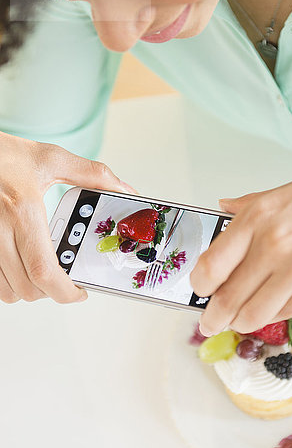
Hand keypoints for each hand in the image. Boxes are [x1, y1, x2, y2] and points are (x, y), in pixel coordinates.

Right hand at [0, 131, 135, 303]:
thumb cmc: (3, 155)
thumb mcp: (49, 158)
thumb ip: (91, 174)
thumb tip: (123, 189)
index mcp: (23, 211)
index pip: (44, 270)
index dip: (65, 291)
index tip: (79, 292)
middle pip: (28, 287)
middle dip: (52, 292)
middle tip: (65, 279)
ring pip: (6, 290)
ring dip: (29, 289)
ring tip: (42, 271)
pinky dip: (8, 282)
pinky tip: (20, 265)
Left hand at [191, 153, 291, 335]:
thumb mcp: (280, 193)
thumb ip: (246, 208)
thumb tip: (221, 208)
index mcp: (255, 220)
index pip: (210, 267)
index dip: (198, 287)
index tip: (199, 290)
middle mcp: (271, 247)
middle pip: (227, 300)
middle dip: (212, 318)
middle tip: (209, 323)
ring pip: (253, 316)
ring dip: (239, 323)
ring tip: (237, 320)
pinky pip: (284, 313)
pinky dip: (270, 316)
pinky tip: (268, 308)